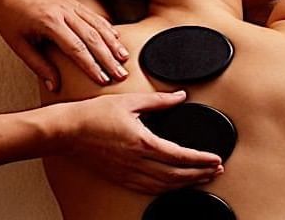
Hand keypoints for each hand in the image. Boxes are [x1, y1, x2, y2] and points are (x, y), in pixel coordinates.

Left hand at [0, 0, 127, 89]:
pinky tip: (116, 38)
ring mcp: (71, 6)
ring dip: (113, 44)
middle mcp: (65, 13)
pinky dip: (108, 28)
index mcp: (50, 24)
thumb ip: (39, 65)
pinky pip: (95, 16)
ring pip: (99, 26)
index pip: (77, 49)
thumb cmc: (10, 13)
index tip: (102, 78)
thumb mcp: (18, 44)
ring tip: (124, 57)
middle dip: (109, 58)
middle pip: (93, 39)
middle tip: (120, 73)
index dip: (92, 66)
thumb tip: (54, 84)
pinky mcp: (74, 2)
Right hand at [63, 91, 222, 193]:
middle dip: (200, 174)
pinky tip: (174, 185)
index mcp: (142, 143)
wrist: (68, 130)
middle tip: (216, 170)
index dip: (201, 159)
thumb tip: (180, 95)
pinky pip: (148, 188)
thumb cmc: (94, 115)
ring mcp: (128, 173)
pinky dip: (166, 189)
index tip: (215, 159)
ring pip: (164, 185)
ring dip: (186, 183)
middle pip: (176, 175)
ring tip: (202, 178)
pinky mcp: (121, 177)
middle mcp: (137, 162)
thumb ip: (160, 100)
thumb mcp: (131, 101)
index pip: (180, 156)